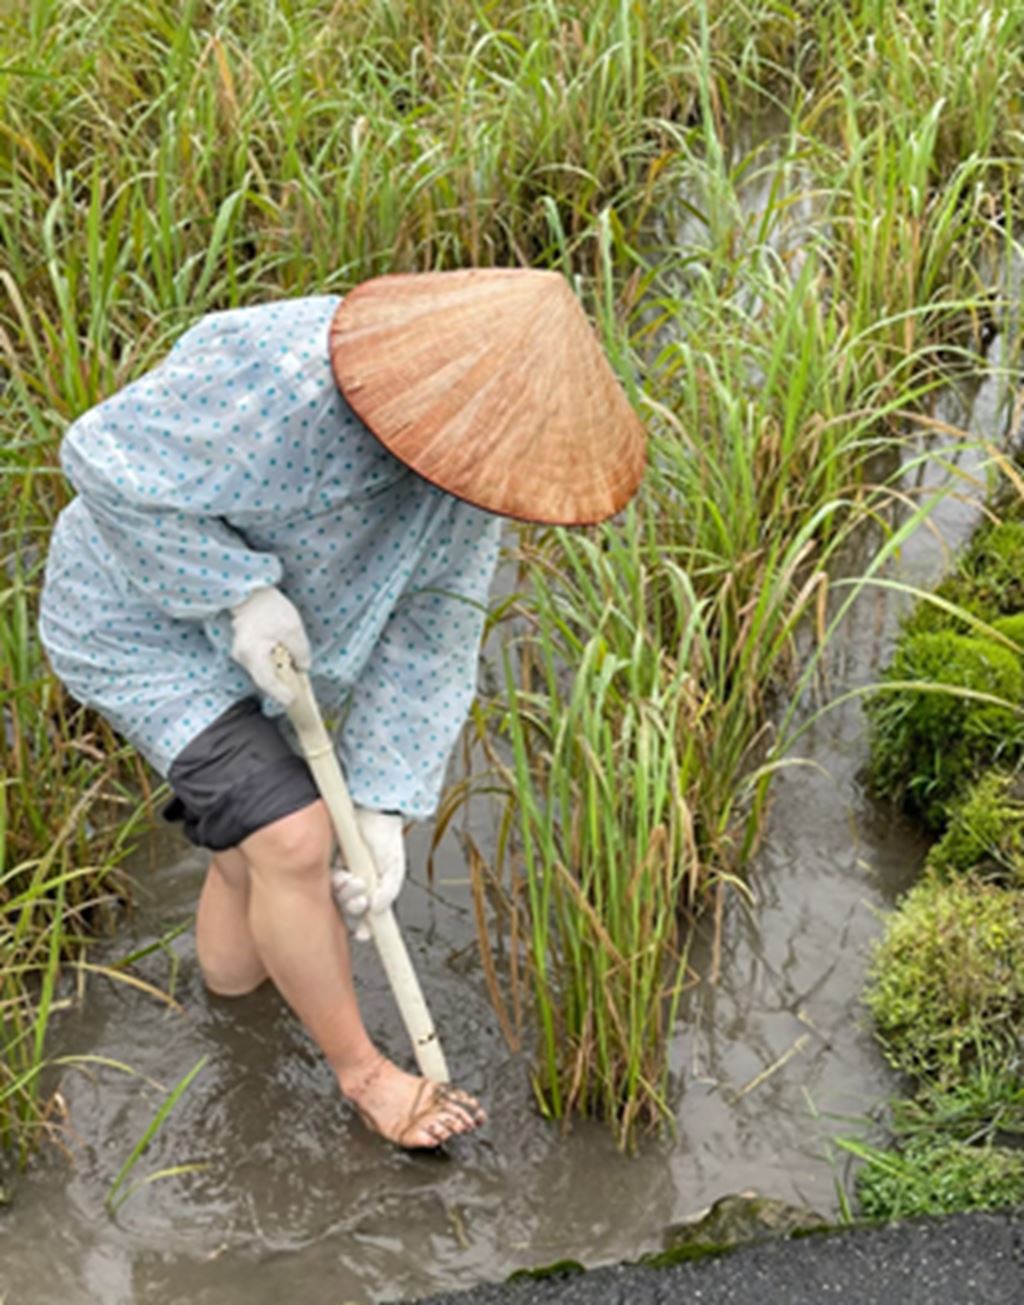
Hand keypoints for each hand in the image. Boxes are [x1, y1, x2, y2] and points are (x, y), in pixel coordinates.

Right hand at [230, 586, 309, 704]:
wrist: (250, 592)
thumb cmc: (270, 608)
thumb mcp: (292, 628)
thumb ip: (300, 651)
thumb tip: (303, 667)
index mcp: (253, 653)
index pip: (266, 682)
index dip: (280, 693)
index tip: (293, 700)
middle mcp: (243, 657)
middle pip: (264, 679)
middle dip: (281, 685)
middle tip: (297, 690)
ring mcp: (241, 653)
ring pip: (262, 671)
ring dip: (277, 673)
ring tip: (293, 669)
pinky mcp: (245, 649)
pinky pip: (260, 663)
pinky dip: (272, 664)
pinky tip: (283, 659)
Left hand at [331, 808, 405, 939]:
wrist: (371, 810)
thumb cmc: (386, 836)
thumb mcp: (395, 868)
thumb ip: (389, 891)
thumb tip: (376, 911)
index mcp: (373, 888)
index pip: (366, 914)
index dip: (364, 926)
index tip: (363, 934)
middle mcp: (356, 882)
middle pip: (349, 908)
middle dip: (354, 907)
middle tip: (360, 901)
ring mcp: (342, 873)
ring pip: (337, 896)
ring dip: (345, 894)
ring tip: (354, 880)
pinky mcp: (328, 862)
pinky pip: (326, 880)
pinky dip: (335, 881)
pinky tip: (344, 872)